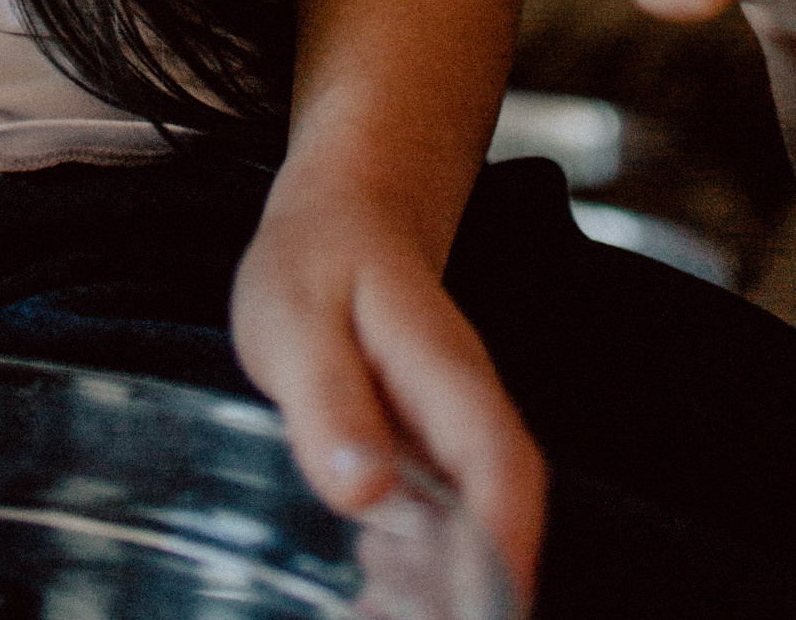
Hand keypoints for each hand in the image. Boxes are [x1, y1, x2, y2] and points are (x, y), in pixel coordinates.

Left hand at [231, 170, 545, 606]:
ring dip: (440, 590)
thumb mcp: (293, 317)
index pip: (502, 468)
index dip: (501, 548)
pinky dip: (415, 576)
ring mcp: (452, 442)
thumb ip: (327, 399)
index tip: (480, 608)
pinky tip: (369, 601)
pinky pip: (442, 531)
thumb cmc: (316, 261)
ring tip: (374, 617)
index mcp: (446, 374)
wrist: (343, 217)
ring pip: (473, 534)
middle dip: (470, 591)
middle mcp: (465, 417)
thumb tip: (363, 492)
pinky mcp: (430, 462)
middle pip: (500, 520)